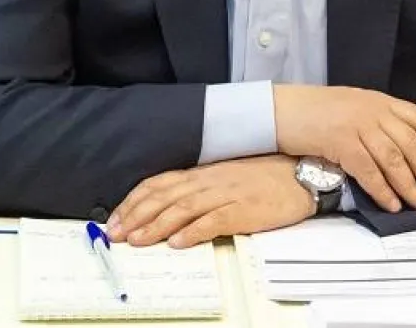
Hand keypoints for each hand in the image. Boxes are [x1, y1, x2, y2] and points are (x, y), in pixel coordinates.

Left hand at [106, 155, 314, 248]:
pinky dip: (195, 231)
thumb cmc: (265, 175)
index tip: (116, 218)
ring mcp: (226, 194)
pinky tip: (179, 243)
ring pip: (183, 209)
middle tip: (115, 234)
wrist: (300, 171)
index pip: (159, 183)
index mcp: (203, 173)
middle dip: (136, 216)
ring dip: (156, 226)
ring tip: (137, 241)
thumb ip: (200, 188)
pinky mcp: (244, 209)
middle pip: (165, 197)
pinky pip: (215, 220)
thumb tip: (171, 207)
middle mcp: (209, 181)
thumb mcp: (226, 176)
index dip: (135, 201)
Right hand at [274, 85, 415, 212]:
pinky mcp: (341, 142)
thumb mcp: (356, 108)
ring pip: (395, 159)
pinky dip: (383, 190)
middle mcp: (374, 110)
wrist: (286, 108)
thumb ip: (381, 122)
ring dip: (413, 186)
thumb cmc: (320, 112)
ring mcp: (357, 125)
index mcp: (381, 101)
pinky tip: (393, 204)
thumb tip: (408, 152)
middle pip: (413, 144)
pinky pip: (369, 170)